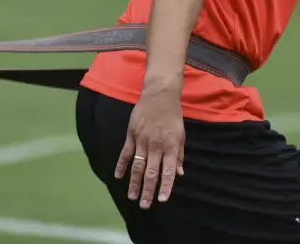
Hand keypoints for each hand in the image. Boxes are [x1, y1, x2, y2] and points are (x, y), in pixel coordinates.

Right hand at [115, 80, 184, 208]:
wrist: (160, 95)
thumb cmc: (173, 116)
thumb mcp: (181, 135)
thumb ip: (180, 155)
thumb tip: (180, 174)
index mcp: (171, 147)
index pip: (168, 172)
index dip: (165, 187)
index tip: (162, 200)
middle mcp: (156, 146)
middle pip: (151, 173)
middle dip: (147, 190)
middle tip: (144, 205)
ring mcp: (142, 140)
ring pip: (137, 166)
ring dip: (134, 183)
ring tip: (132, 197)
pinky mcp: (132, 134)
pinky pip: (126, 153)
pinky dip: (121, 165)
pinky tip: (118, 176)